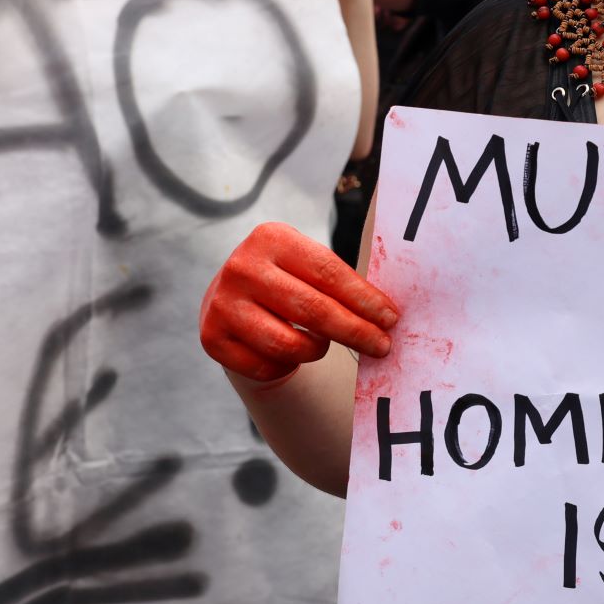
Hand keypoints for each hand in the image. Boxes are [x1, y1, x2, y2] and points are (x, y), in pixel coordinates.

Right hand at [199, 222, 397, 385]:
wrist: (233, 300)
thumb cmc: (289, 280)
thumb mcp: (307, 263)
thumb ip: (341, 279)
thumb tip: (389, 312)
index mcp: (272, 238)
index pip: (329, 272)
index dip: (364, 299)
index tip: (391, 319)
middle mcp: (242, 267)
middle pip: (313, 310)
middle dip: (355, 331)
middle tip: (382, 346)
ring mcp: (222, 303)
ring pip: (290, 344)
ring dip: (318, 350)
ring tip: (325, 345)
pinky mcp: (212, 337)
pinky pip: (267, 365)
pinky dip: (287, 366)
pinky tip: (290, 354)